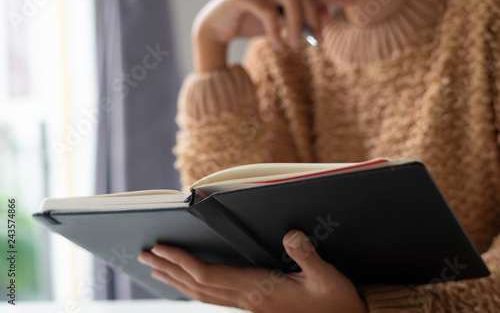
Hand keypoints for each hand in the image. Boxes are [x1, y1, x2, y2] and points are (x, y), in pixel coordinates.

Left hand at [138, 230, 367, 312]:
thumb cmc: (336, 301)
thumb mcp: (326, 277)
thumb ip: (307, 256)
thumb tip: (291, 234)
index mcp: (258, 290)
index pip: (209, 275)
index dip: (183, 261)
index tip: (161, 248)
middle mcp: (247, 300)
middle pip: (197, 286)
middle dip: (169, 270)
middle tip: (145, 256)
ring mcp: (249, 306)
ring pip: (202, 294)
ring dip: (177, 280)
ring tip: (157, 269)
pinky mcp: (254, 307)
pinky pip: (215, 298)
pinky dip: (195, 288)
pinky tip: (190, 284)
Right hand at [193, 0, 352, 71]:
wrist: (218, 28)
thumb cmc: (251, 24)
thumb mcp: (281, 25)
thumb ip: (301, 19)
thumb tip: (326, 14)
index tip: (352, 4)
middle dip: (314, 18)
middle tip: (318, 42)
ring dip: (297, 24)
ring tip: (296, 45)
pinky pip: (268, 11)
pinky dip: (277, 30)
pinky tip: (279, 46)